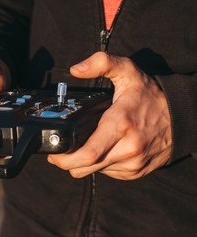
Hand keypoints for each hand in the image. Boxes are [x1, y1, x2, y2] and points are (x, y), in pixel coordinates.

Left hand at [47, 52, 171, 179]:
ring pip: (95, 172)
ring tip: (82, 146)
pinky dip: (100, 164)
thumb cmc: (151, 96)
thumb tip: (76, 70)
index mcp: (120, 124)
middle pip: (85, 168)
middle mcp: (127, 148)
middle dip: (67, 164)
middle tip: (59, 153)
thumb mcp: (128, 71)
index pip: (87, 153)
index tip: (53, 153)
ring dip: (83, 163)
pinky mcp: (136, 172)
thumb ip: (102, 63)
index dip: (65, 158)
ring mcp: (133, 163)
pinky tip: (102, 150)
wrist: (182, 117)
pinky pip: (108, 173)